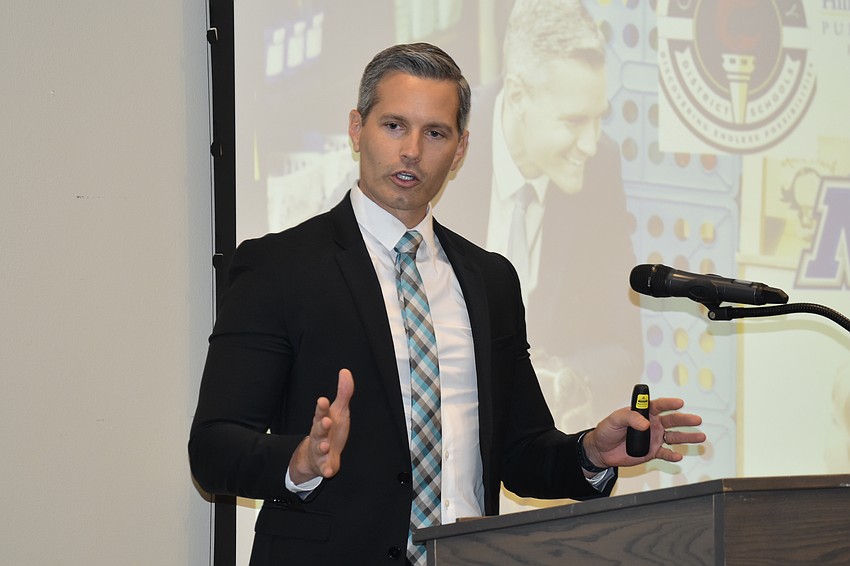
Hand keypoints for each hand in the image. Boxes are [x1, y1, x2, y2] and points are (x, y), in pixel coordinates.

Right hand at [289, 369, 354, 483]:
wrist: (315, 456)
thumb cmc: (330, 430)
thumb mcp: (338, 410)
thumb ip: (343, 393)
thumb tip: (345, 371)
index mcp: (323, 420)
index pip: (321, 412)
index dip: (322, 407)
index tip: (323, 400)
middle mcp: (320, 434)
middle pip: (319, 429)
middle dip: (321, 425)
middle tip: (326, 421)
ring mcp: (320, 450)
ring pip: (320, 448)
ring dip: (322, 447)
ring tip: (326, 445)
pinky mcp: (324, 465)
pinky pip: (324, 468)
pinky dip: (326, 469)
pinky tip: (329, 471)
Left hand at [581, 397, 704, 468]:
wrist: (601, 450)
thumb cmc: (607, 430)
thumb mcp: (615, 420)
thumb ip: (630, 418)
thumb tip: (645, 423)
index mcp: (644, 413)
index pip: (659, 405)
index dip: (669, 403)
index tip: (679, 402)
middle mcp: (652, 424)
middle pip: (672, 420)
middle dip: (685, 420)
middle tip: (696, 419)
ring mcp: (654, 438)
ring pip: (674, 437)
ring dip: (687, 437)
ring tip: (700, 437)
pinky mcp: (652, 452)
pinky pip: (665, 453)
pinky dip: (672, 455)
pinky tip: (679, 456)